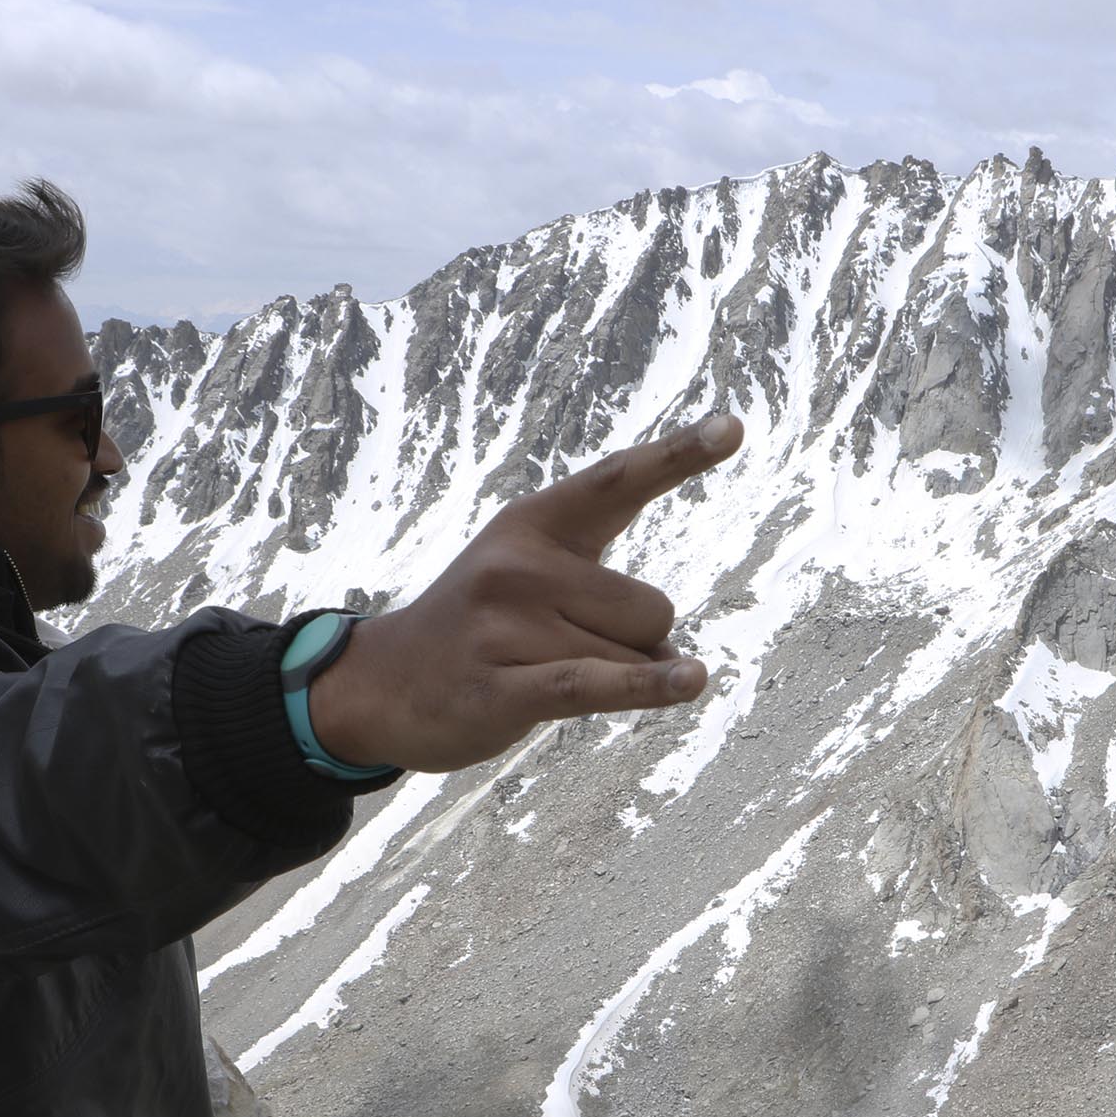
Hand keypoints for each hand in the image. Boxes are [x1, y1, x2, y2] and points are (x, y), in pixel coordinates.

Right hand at [306, 413, 743, 772]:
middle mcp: (518, 564)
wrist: (381, 685)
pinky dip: (648, 687)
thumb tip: (680, 664)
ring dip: (616, 681)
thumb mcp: (531, 582)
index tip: (734, 428)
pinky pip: (597, 683)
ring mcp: (505, 625)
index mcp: (531, 523)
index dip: (677, 455)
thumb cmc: (479, 631)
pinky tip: (690, 682)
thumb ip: (613, 603)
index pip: (616, 480)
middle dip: (635, 642)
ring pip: (633, 657)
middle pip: (652, 609)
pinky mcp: (501, 687)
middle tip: (559, 648)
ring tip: (541, 675)